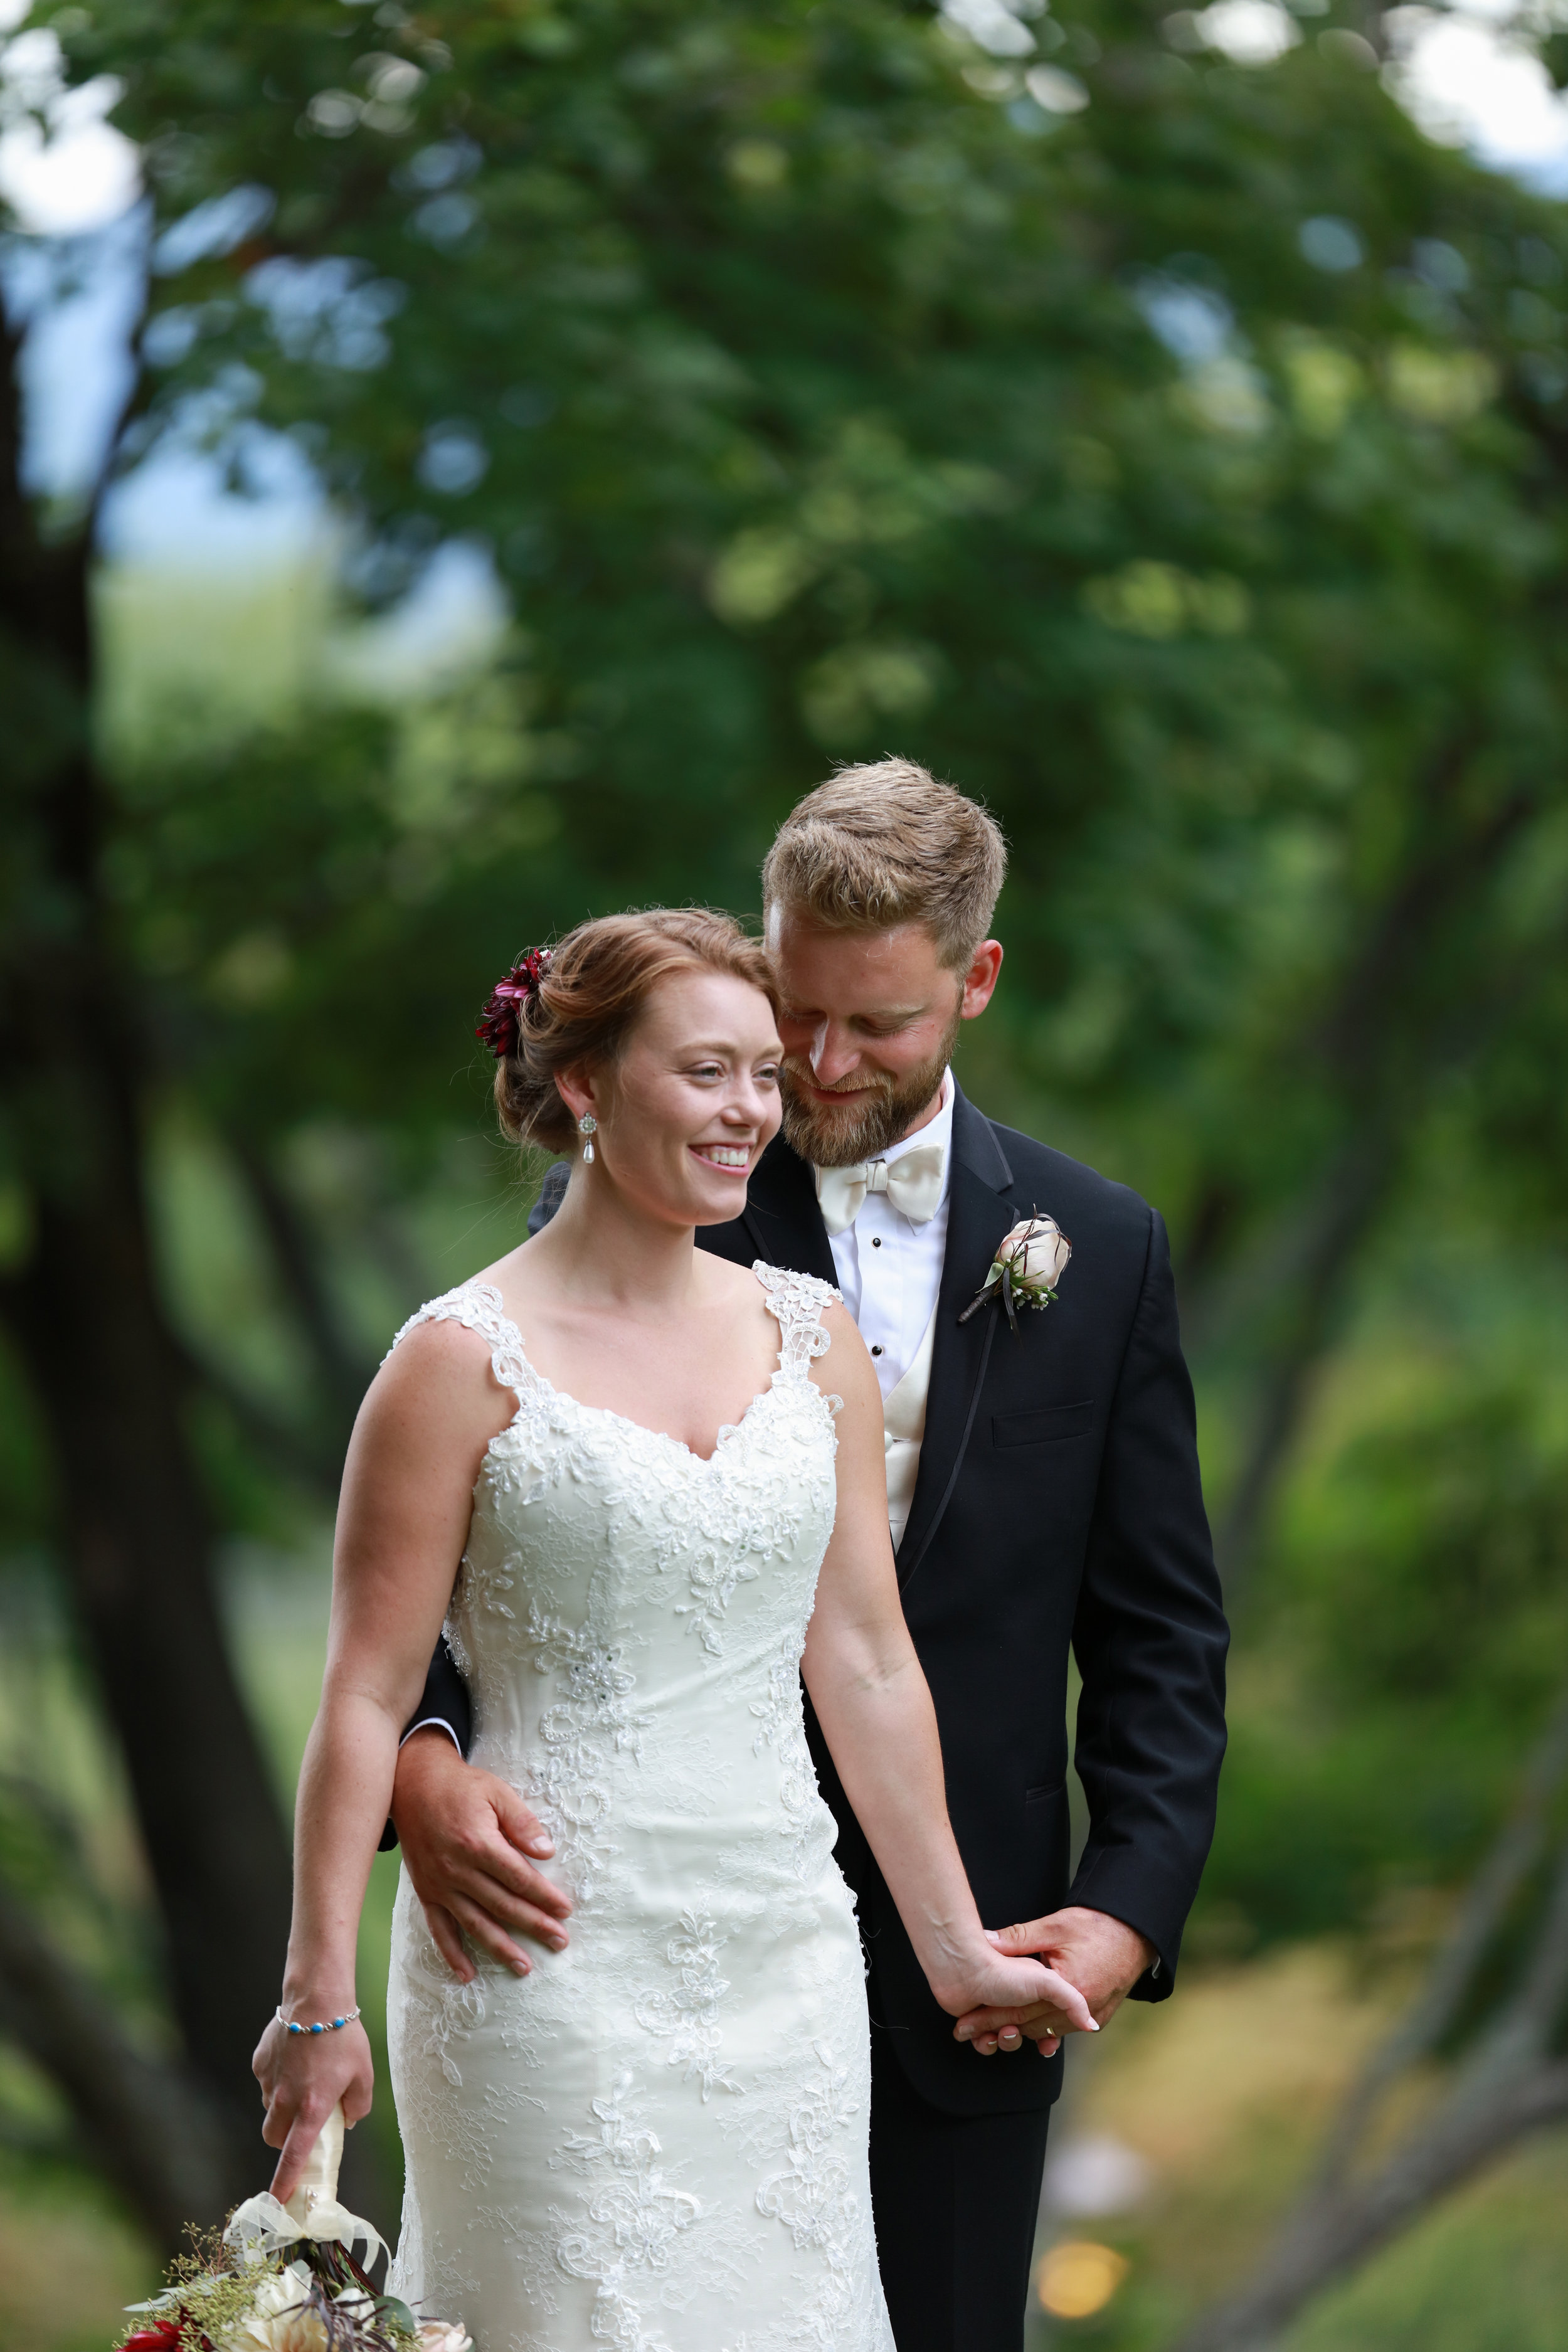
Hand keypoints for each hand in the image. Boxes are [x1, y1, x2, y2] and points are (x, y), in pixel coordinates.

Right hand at [252, 2011, 372, 2202]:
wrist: (316, 1999)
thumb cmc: (344, 2037)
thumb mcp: (364, 2074)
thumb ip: (358, 2105)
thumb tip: (347, 2119)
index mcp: (311, 2108)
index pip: (293, 2157)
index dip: (285, 2182)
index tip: (277, 2202)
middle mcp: (285, 2100)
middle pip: (274, 2137)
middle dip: (284, 2139)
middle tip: (302, 2123)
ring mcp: (269, 2081)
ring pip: (269, 2109)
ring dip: (282, 2107)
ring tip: (304, 2079)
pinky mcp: (259, 2062)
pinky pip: (266, 2081)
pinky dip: (278, 2078)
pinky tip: (295, 2058)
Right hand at [392, 1727, 570, 1978]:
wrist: (411, 1784)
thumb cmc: (461, 1787)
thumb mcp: (496, 1792)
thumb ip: (522, 1822)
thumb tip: (547, 1852)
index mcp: (479, 1843)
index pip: (520, 1878)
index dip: (545, 1896)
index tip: (566, 1911)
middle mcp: (458, 1870)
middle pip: (503, 1905)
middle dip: (534, 1925)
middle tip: (560, 1942)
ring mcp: (440, 1885)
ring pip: (475, 1923)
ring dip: (501, 1948)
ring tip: (524, 1967)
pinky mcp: (425, 1892)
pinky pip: (439, 1929)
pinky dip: (452, 1954)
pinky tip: (467, 1975)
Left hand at [954, 1905, 1156, 2055]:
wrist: (1134, 1932)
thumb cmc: (1096, 1926)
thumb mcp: (1054, 1926)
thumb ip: (1019, 1938)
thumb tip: (985, 1940)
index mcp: (1070, 1986)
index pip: (1020, 2010)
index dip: (990, 2017)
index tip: (965, 2023)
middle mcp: (1083, 2009)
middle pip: (1030, 2027)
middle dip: (999, 2030)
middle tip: (969, 2033)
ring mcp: (1093, 2017)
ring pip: (1046, 2033)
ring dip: (1021, 2032)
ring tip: (990, 2035)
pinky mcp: (1098, 2017)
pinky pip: (1064, 2031)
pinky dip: (1046, 2031)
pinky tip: (1028, 2032)